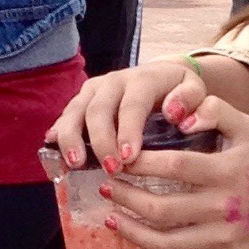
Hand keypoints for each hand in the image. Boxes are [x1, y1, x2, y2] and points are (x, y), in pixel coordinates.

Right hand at [49, 60, 208, 171]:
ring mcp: (93, 90)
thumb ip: (193, 100)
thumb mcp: (196, 91)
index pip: (132, 104)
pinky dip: (58, 134)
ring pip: (75, 111)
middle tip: (108, 170)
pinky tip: (52, 152)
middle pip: (98, 109)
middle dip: (100, 141)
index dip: (127, 130)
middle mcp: (113, 81)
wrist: (163, 79)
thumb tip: (177, 115)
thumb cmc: (181, 92)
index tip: (128, 158)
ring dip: (71, 139)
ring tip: (74, 165)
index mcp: (142, 78)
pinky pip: (65, 116)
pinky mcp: (81, 101)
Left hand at [102, 93, 248, 248]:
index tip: (118, 158)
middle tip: (105, 186)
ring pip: (168, 244)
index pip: (175, 166)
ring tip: (110, 218)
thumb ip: (216, 110)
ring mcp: (222, 240)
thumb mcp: (247, 129)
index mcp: (226, 172)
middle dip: (126, 198)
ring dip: (133, 234)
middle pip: (163, 208)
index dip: (141, 163)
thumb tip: (182, 114)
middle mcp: (222, 208)